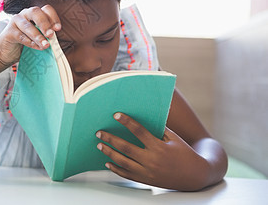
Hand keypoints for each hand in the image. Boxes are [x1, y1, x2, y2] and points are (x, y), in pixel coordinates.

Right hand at [0, 5, 60, 66]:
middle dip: (44, 24)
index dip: (53, 17)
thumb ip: (46, 35)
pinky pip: (20, 35)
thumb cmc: (26, 43)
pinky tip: (36, 47)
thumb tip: (55, 39)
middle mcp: (25, 14)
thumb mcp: (38, 37)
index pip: (46, 9)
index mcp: (35, 14)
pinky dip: (29, 42)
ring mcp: (16, 21)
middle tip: (51, 35)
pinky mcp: (8, 31)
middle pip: (36, 12)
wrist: (6, 51)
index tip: (58, 29)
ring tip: (45, 45)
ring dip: (38, 36)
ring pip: (27, 26)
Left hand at [96, 113, 210, 190]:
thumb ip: (158, 129)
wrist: (195, 176)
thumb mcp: (174, 138)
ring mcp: (148, 172)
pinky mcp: (146, 180)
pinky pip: (127, 175)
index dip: (127, 122)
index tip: (116, 115)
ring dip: (109, 153)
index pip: (139, 131)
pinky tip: (108, 163)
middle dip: (110, 139)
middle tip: (99, 132)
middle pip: (126, 148)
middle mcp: (152, 160)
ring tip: (100, 145)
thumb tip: (144, 116)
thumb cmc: (185, 153)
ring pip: (123, 162)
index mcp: (159, 147)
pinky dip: (116, 169)